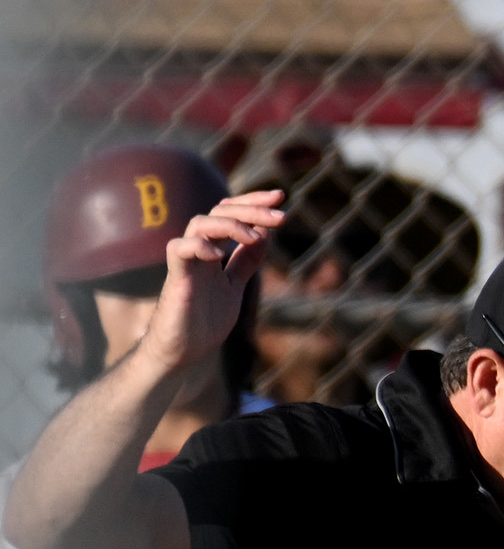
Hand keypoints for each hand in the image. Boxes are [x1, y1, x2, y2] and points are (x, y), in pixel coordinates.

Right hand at [153, 189, 285, 370]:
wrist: (184, 352)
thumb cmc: (204, 320)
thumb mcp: (234, 285)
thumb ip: (245, 261)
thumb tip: (265, 234)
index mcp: (213, 250)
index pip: (230, 213)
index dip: (253, 202)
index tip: (281, 196)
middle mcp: (199, 251)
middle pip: (219, 213)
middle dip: (251, 209)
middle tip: (281, 214)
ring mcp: (186, 263)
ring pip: (199, 224)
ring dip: (230, 225)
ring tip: (255, 236)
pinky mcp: (176, 280)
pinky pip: (178, 250)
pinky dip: (198, 247)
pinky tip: (219, 254)